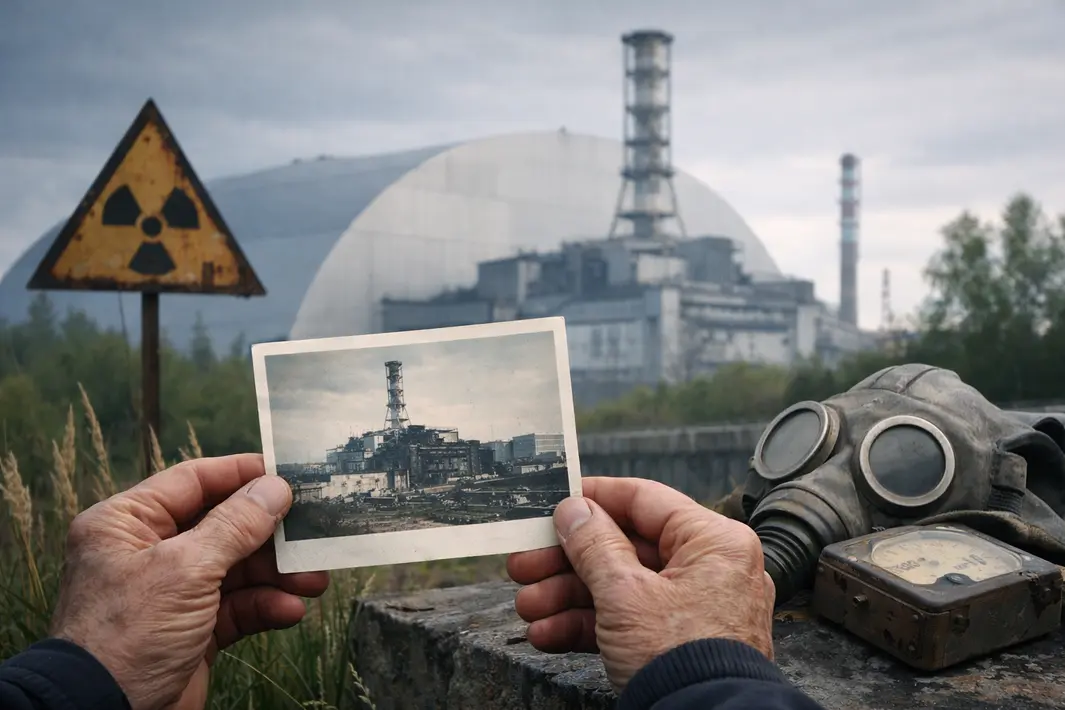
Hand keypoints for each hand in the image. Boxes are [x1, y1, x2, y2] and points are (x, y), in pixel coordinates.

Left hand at [48, 454, 329, 709]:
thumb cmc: (126, 637)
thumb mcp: (186, 569)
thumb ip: (235, 525)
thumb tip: (275, 488)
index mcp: (126, 524)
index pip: (193, 481)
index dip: (242, 474)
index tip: (288, 472)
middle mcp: (147, 553)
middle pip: (223, 526)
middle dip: (270, 534)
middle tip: (314, 530)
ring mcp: (170, 593)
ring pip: (236, 569)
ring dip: (277, 574)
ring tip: (314, 579)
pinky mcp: (190, 631)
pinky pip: (236, 607)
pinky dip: (264, 607)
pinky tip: (289, 610)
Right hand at [507, 477, 774, 692]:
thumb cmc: (680, 658)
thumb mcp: (625, 593)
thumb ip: (593, 545)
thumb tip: (574, 510)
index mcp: (713, 543)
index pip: (645, 500)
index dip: (594, 498)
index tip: (556, 499)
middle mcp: (710, 570)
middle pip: (624, 548)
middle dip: (566, 561)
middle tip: (525, 563)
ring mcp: (695, 610)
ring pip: (620, 588)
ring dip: (566, 597)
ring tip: (527, 607)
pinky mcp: (678, 644)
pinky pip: (629, 622)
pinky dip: (588, 626)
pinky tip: (547, 633)